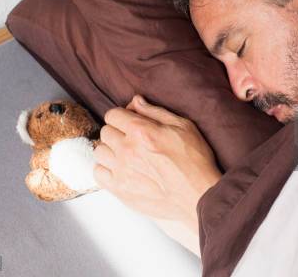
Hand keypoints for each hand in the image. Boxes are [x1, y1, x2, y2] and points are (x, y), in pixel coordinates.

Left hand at [93, 95, 220, 233]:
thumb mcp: (183, 126)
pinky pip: (98, 173)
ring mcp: (121, 171)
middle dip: (117, 132)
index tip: (129, 123)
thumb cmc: (195, 161)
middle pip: (105, 132)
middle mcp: (127, 149)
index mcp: (141, 131)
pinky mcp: (120, 190)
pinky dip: (106, 169)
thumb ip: (155, 112)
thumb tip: (135, 101)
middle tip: (132, 140)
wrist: (198, 195)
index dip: (122, 116)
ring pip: (100, 152)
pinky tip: (121, 170)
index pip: (112, 115)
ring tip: (126, 156)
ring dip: (110, 151)